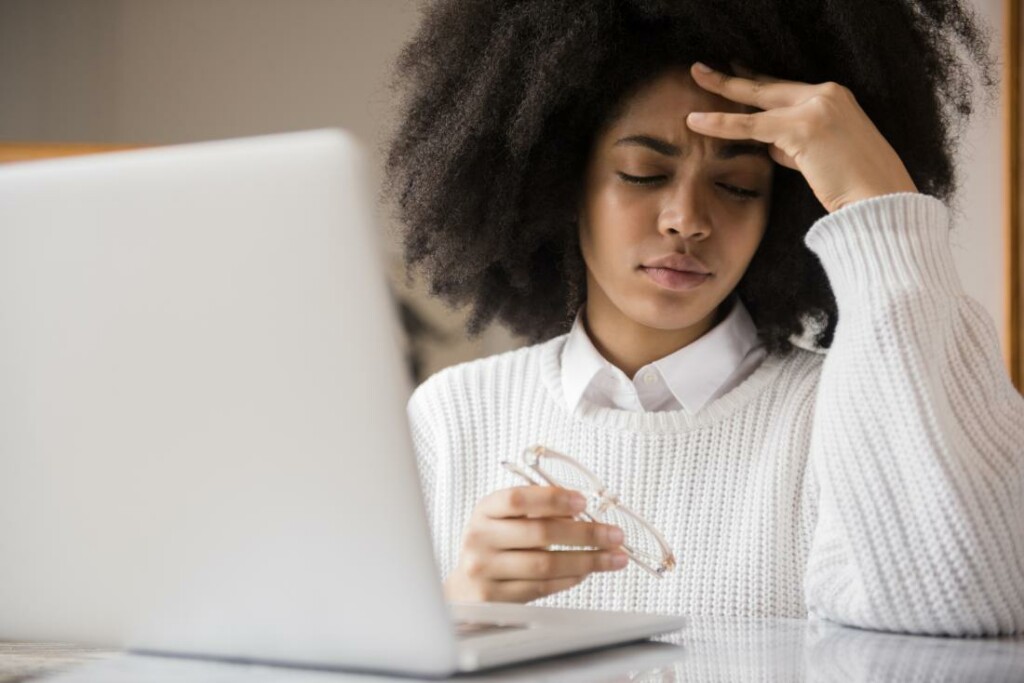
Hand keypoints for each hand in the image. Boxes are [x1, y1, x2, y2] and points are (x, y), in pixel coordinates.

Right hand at [443, 486, 627, 602]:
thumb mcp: (505, 519)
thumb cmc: (494, 546)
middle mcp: (481, 538)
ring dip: (587, 561)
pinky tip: (587, 572)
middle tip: (614, 534)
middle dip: (585, 534)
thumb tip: (582, 511)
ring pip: (546, 565)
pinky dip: (570, 579)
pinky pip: (542, 587)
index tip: (583, 501)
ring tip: (613, 557)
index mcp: (485, 511)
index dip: (553, 498)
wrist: (465, 588)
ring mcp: (485, 570)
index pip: (518, 499)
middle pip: (539, 533)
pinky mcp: (496, 598)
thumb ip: (537, 511)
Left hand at [685, 62, 917, 213]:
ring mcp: (817, 108)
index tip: (736, 72)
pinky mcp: (803, 127)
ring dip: (722, 89)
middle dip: (733, 76)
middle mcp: (828, 95)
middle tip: (703, 69)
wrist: (881, 201)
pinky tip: (696, 121)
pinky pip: (751, 126)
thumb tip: (770, 147)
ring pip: (756, 100)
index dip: (757, 81)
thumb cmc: (856, 188)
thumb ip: (795, 148)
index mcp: (836, 99)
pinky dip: (721, 124)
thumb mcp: (822, 159)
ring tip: (695, 77)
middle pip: (769, 85)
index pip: (786, 87)